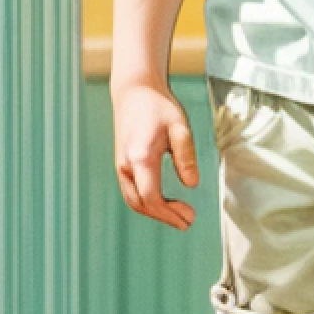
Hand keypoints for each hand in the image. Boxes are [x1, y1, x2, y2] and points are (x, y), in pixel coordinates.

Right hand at [113, 82, 198, 228]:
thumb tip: (192, 184)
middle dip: (164, 217)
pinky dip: (147, 202)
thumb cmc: (158, 107)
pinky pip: (132, 191)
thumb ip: (185, 156)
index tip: (189, 216)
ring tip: (178, 215)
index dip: (170, 213)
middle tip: (187, 221)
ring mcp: (121, 165)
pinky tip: (164, 202)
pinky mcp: (122, 164)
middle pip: (140, 204)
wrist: (134, 92)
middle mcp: (126, 165)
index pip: (151, 196)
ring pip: (133, 200)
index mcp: (140, 157)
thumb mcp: (179, 126)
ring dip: (154, 212)